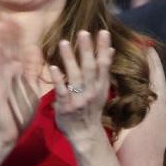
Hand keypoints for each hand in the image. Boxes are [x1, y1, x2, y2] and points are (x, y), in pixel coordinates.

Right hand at [0, 17, 48, 144]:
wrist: (8, 135)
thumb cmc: (19, 113)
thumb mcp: (29, 88)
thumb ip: (30, 71)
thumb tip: (34, 51)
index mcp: (14, 76)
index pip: (15, 52)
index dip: (16, 37)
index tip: (17, 19)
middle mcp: (4, 77)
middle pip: (6, 52)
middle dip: (7, 35)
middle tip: (7, 16)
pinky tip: (0, 53)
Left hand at [48, 30, 113, 150]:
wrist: (85, 134)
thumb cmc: (92, 109)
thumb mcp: (102, 90)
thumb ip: (104, 70)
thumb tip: (111, 49)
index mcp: (101, 86)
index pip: (104, 64)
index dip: (103, 49)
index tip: (103, 32)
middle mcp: (91, 91)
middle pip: (90, 68)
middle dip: (87, 50)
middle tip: (83, 32)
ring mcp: (78, 99)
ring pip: (75, 76)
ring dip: (70, 59)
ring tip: (64, 42)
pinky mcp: (66, 106)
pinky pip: (62, 91)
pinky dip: (58, 78)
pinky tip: (54, 67)